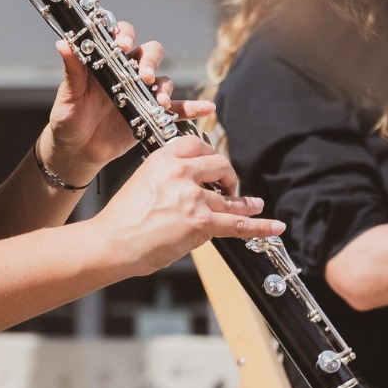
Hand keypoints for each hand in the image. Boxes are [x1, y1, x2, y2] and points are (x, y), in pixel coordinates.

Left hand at [42, 20, 213, 184]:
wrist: (76, 150)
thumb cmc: (68, 118)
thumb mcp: (68, 95)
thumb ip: (71, 71)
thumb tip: (63, 44)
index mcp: (106, 63)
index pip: (121, 38)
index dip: (125, 35)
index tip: (123, 45)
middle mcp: (127, 73)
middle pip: (149, 54)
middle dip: (150, 61)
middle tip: (145, 76)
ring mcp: (141, 94)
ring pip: (163, 80)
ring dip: (165, 87)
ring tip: (159, 101)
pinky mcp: (151, 115)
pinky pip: (176, 109)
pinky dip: (192, 108)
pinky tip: (206, 108)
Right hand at [89, 136, 283, 276]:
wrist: (113, 242)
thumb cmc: (123, 218)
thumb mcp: (142, 181)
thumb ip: (167, 175)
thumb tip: (192, 183)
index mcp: (162, 159)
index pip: (196, 144)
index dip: (211, 155)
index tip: (214, 166)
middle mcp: (179, 173)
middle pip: (219, 164)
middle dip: (228, 176)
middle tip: (228, 188)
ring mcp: (192, 197)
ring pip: (231, 197)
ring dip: (245, 202)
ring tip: (254, 204)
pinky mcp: (201, 223)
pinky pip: (238, 223)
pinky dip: (260, 225)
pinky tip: (274, 225)